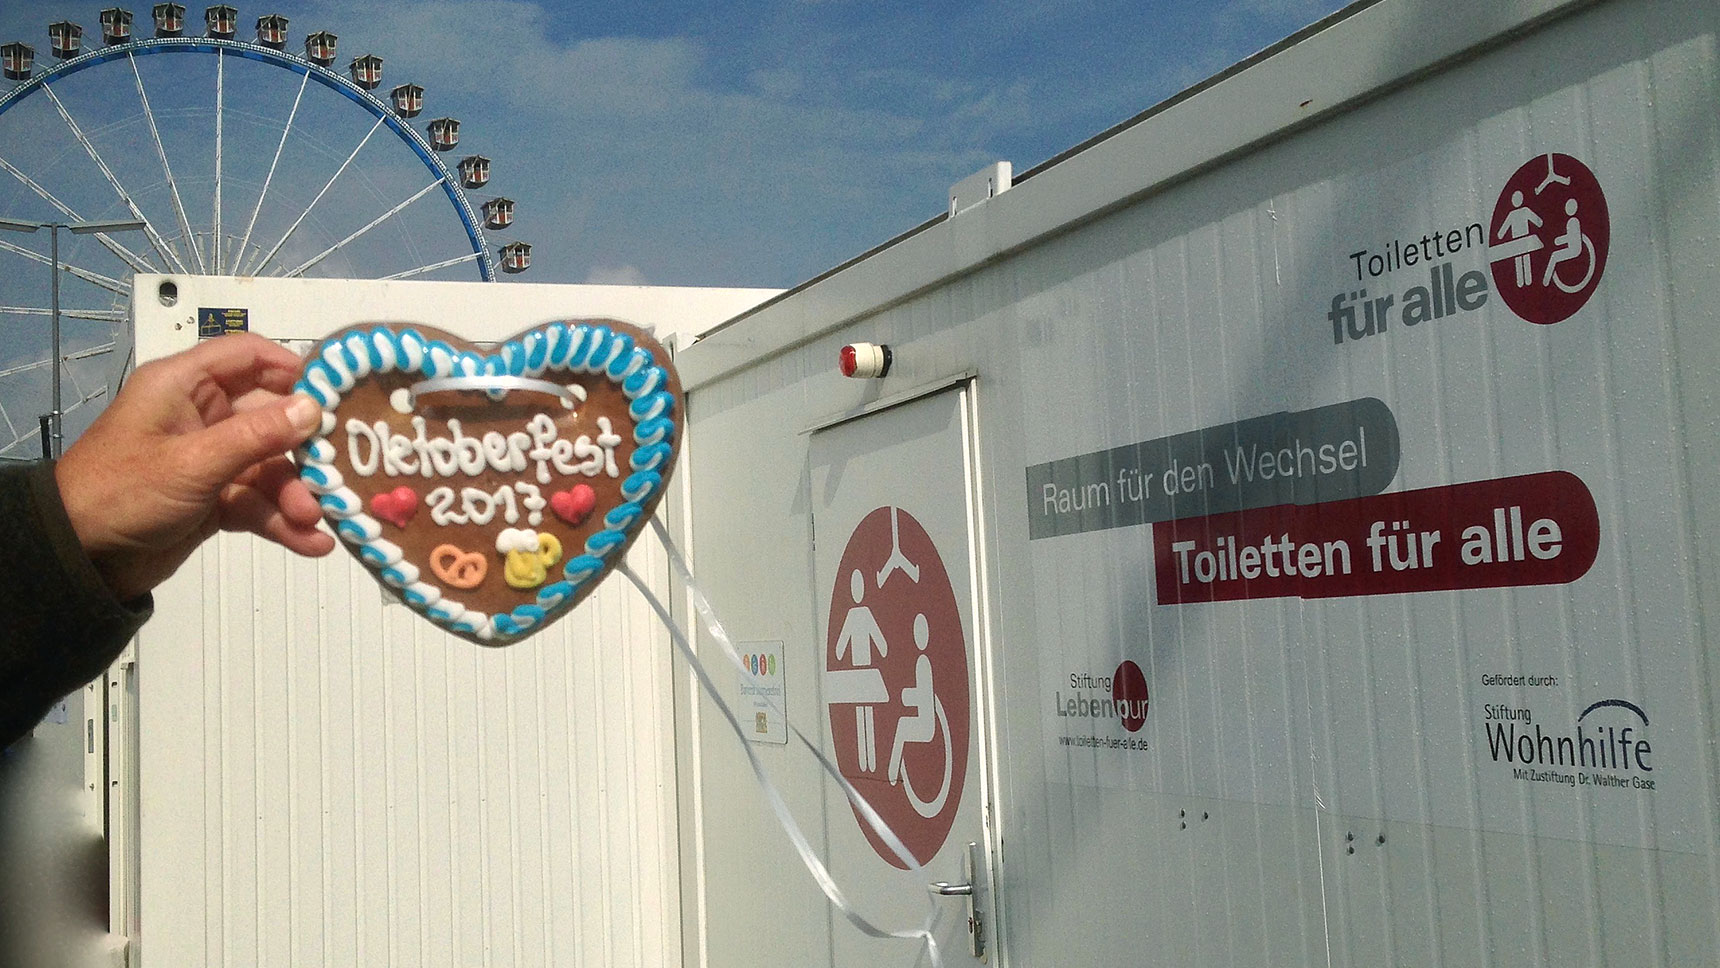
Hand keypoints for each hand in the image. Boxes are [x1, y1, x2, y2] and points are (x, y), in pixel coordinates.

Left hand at [55, 332, 336, 600]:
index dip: (294, 369)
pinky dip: (281, 521)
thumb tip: (313, 408)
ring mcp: (209, 459)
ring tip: (313, 519)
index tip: (338, 391)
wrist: (79, 559)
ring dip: (294, 493)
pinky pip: (258, 501)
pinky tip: (309, 542)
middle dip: (302, 450)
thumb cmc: (120, 493)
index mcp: (184, 387)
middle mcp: (200, 416)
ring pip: (268, 466)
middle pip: (270, 418)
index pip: (249, 357)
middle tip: (335, 471)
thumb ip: (256, 436)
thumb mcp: (192, 462)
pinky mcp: (213, 498)